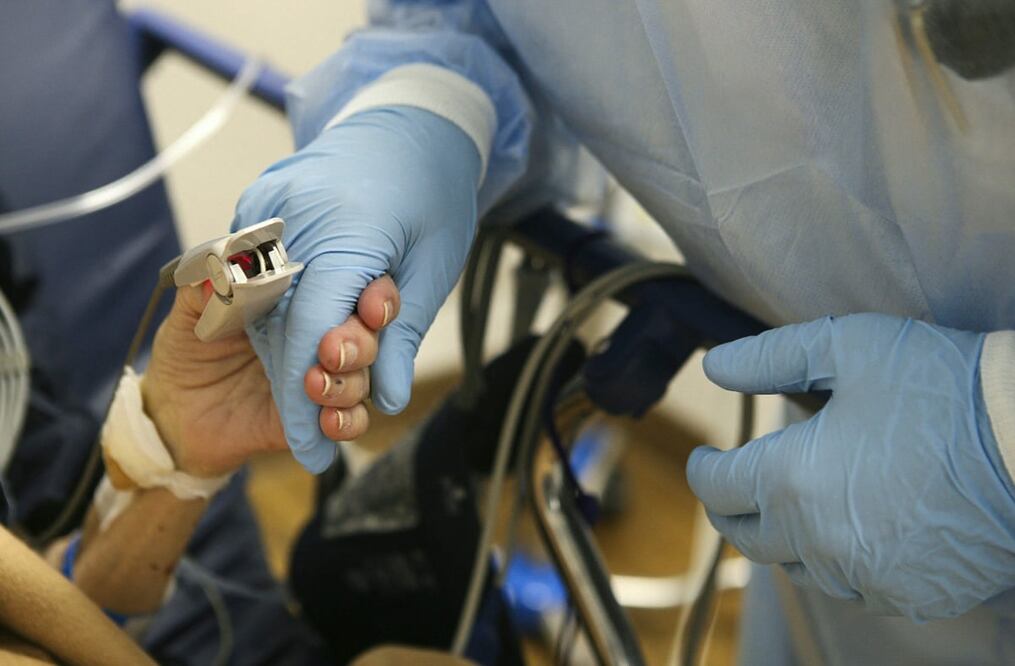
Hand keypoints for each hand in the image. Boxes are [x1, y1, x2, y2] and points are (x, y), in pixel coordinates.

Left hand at [141, 277, 397, 476]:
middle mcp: (322, 335)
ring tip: (315, 385)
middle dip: (361, 342)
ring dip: (351, 383)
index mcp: (304, 297)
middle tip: (332, 351)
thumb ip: (204, 288)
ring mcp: (323, 377)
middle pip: (369, 334)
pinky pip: (350, 420)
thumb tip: (222, 271)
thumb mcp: (189, 311)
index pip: (356, 287)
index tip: (368, 304)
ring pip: (365, 376)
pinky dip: (347, 422)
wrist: (173, 409)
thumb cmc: (188, 347)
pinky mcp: (316, 417)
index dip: (374, 294)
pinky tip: (327, 422)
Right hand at [233, 106, 482, 471]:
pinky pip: (254, 277)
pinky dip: (279, 317)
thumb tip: (384, 399)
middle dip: (301, 383)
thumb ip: (402, 336)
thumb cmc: (433, 194)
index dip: (308, 400)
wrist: (412, 122)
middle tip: (332, 419)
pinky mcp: (257, 204)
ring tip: (334, 374)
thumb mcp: (434, 269)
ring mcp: (266, 205)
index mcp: (346, 228)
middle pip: (277, 326)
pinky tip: (312, 334)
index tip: (315, 452)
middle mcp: (293, 215)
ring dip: (289, 353)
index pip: (310, 332)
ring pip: (260, 308)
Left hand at [686, 313, 1014, 620]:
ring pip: (799, 567)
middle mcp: (818, 539)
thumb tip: (716, 366)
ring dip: (787, 537)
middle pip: (748, 537)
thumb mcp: (845, 345)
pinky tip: (857, 533)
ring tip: (799, 504)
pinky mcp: (912, 594)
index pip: (716, 487)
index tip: (706, 458)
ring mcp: (866, 574)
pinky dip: (845, 562)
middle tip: (739, 485)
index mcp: (789, 479)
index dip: (703, 468)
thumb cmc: (939, 383)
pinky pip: (857, 587)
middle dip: (733, 508)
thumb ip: (768, 358)